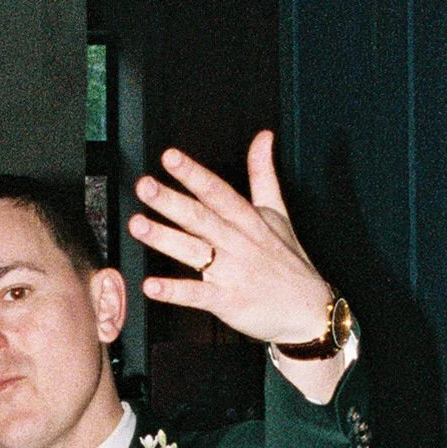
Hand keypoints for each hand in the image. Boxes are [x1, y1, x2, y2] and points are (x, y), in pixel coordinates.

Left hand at [133, 132, 338, 354]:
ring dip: (165, 238)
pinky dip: (175, 292)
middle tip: (144, 185)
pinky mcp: (228, 302)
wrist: (307, 311)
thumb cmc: (288, 261)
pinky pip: (198, 296)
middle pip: (201, 217)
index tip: (170, 158)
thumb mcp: (279, 213)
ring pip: (195, 251)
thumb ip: (263, 174)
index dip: (194, 174)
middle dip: (171, 201)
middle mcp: (238, 243)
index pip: (218, 192)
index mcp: (248, 220)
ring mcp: (232, 273)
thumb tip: (263, 136)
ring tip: (138, 225)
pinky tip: (151, 286)